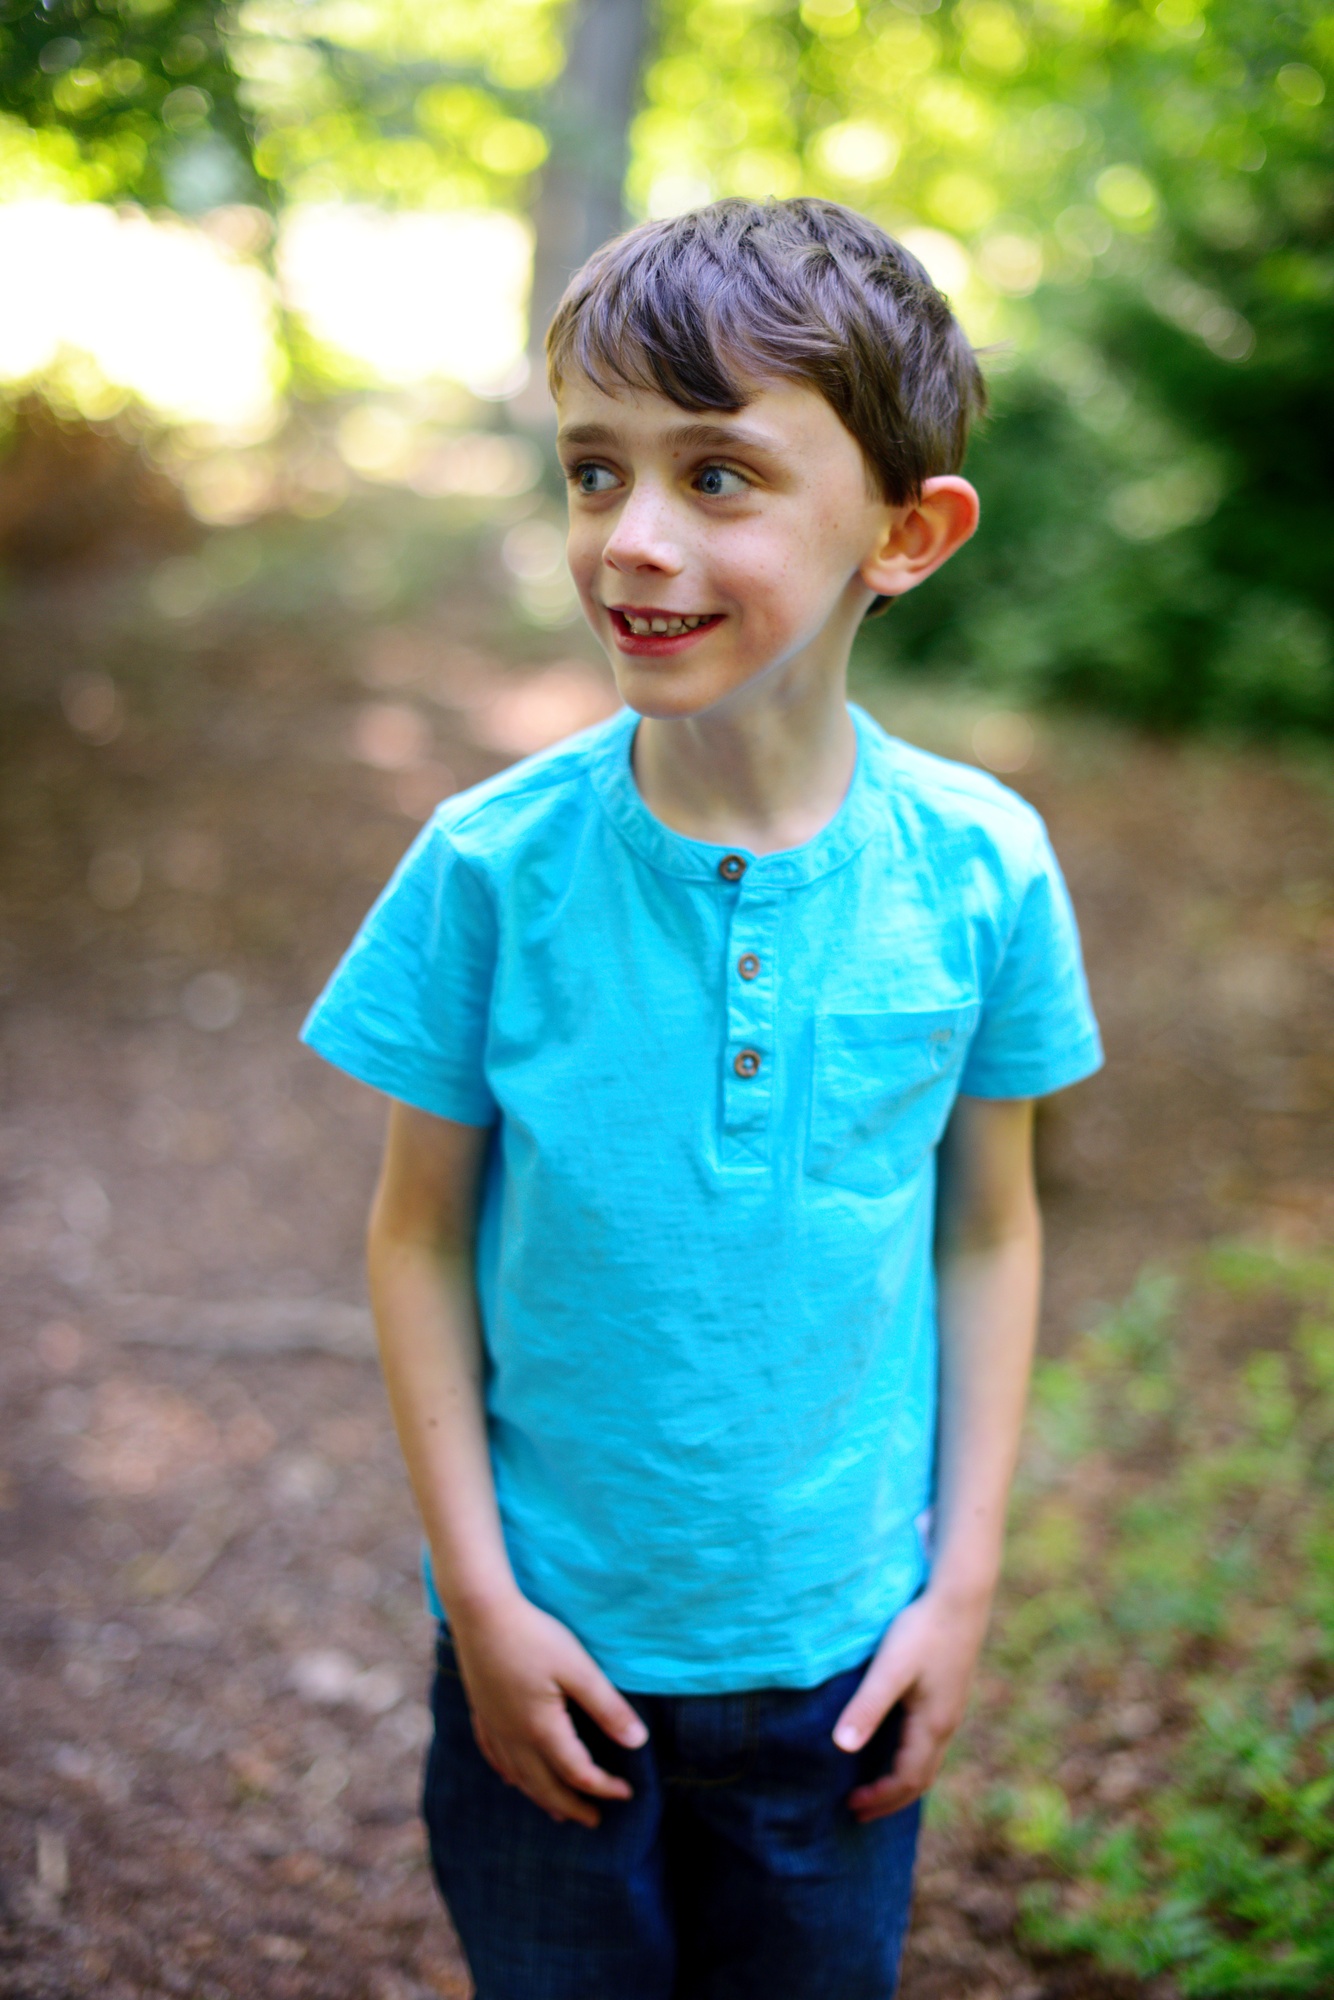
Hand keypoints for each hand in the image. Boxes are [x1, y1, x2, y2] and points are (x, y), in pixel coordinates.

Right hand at [449, 1590, 648, 1827]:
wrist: (480, 1611)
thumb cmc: (533, 1635)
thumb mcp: (578, 1668)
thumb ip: (607, 1707)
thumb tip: (638, 1742)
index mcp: (541, 1729)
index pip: (578, 1772)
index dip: (604, 1786)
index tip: (627, 1793)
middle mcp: (514, 1736)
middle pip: (544, 1784)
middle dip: (572, 1805)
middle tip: (593, 1821)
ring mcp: (494, 1724)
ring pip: (518, 1775)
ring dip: (541, 1796)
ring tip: (557, 1810)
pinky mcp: (481, 1710)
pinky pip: (494, 1755)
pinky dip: (508, 1772)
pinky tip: (510, 1777)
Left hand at [832, 1584, 991, 1821]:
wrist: (959, 1597)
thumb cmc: (922, 1630)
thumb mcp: (889, 1669)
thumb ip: (866, 1707)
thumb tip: (842, 1748)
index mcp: (933, 1725)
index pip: (908, 1780)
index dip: (880, 1798)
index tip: (851, 1805)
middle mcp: (946, 1724)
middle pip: (921, 1778)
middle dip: (890, 1798)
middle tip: (858, 1810)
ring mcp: (950, 1710)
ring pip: (927, 1760)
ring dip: (900, 1780)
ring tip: (872, 1787)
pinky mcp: (947, 1694)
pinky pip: (929, 1742)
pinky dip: (908, 1758)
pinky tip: (892, 1745)